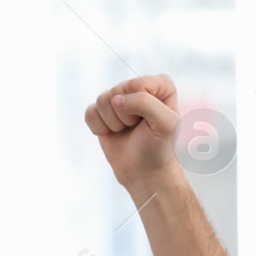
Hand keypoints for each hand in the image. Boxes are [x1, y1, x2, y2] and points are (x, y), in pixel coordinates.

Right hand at [84, 74, 181, 190]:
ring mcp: (119, 99)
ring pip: (102, 100)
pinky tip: (113, 134)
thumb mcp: (165, 123)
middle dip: (125, 116)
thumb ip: (145, 103)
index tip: (151, 121)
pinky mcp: (102, 113)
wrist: (145, 172)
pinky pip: (90, 112)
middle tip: (137, 128)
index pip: (137, 83)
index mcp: (160, 85)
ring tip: (126, 131)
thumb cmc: (160, 147)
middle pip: (117, 91)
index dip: (140, 105)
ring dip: (113, 123)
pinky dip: (99, 128)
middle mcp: (138, 88)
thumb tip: (115, 100)